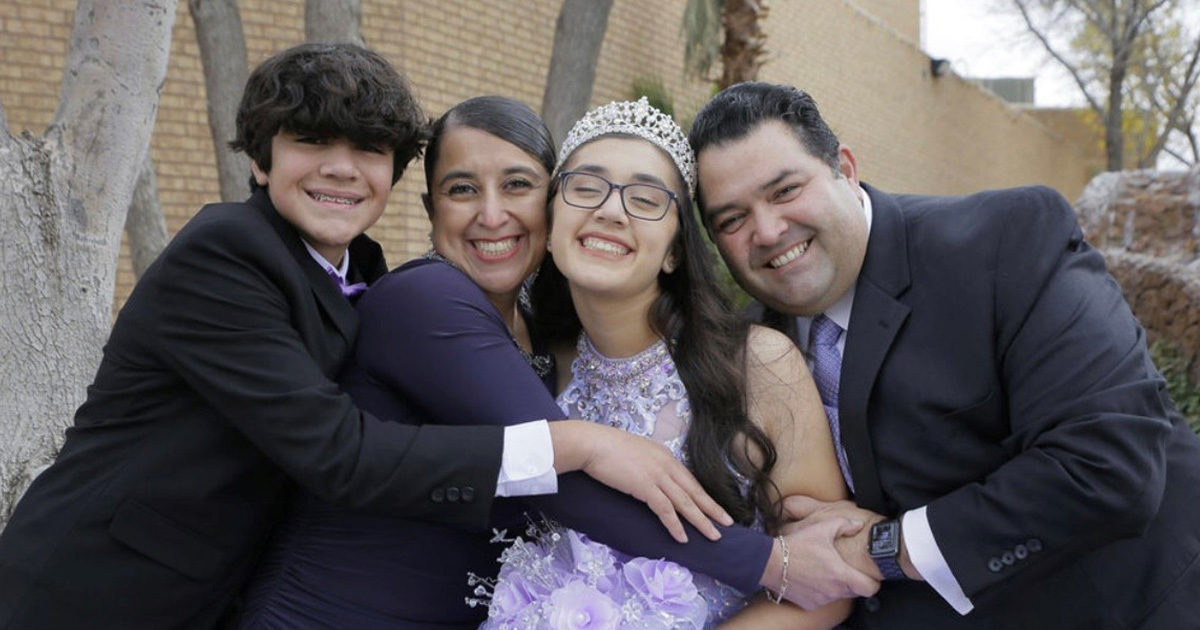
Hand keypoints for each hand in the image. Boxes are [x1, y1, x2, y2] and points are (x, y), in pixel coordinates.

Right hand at [549, 420, 732, 542]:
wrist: (593, 443)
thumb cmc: (607, 447)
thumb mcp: (636, 453)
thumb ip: (648, 464)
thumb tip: (650, 478)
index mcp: (665, 456)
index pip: (690, 480)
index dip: (704, 496)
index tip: (715, 507)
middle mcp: (666, 465)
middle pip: (694, 491)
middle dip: (712, 509)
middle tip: (728, 524)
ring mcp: (657, 476)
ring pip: (686, 503)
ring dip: (701, 521)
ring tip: (714, 536)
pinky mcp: (645, 487)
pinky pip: (665, 510)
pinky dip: (675, 525)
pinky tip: (683, 538)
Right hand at [760, 499, 878, 608]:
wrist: (771, 561)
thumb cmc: (797, 545)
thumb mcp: (821, 528)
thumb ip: (844, 525)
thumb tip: (858, 524)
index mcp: (841, 574)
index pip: (870, 588)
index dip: (873, 582)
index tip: (869, 576)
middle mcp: (833, 591)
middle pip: (854, 591)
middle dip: (852, 581)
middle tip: (843, 567)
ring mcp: (821, 600)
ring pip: (837, 595)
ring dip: (835, 586)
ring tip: (824, 570)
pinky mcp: (809, 604)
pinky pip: (822, 600)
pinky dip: (820, 592)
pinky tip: (812, 578)